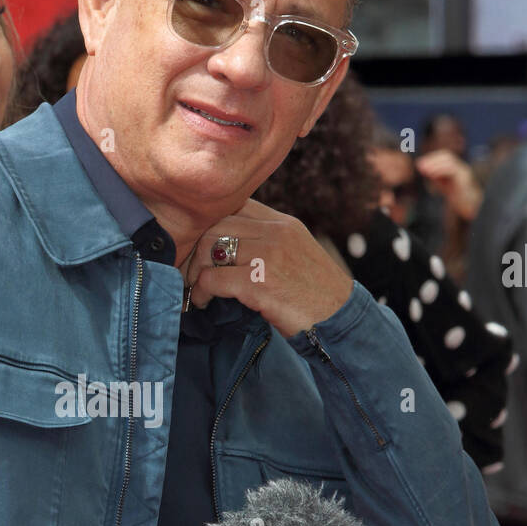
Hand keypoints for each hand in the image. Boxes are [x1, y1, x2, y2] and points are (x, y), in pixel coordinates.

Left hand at [182, 197, 352, 337]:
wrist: (340, 319)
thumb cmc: (313, 294)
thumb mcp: (294, 254)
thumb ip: (265, 242)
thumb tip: (223, 246)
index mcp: (282, 223)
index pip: (232, 206)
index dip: (206, 226)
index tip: (196, 249)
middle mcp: (275, 232)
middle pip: (214, 225)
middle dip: (192, 250)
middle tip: (186, 273)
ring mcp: (268, 255)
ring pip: (208, 248)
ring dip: (194, 272)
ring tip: (195, 289)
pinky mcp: (260, 282)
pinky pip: (213, 279)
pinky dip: (201, 291)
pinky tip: (203, 302)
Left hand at [416, 150, 481, 220]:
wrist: (472, 207)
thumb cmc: (458, 197)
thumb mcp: (443, 185)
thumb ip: (435, 177)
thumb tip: (422, 168)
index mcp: (455, 167)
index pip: (443, 156)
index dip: (431, 158)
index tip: (419, 163)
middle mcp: (460, 167)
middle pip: (446, 156)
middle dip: (432, 159)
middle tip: (419, 165)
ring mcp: (464, 172)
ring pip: (450, 162)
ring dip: (435, 164)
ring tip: (424, 170)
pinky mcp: (465, 179)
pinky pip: (453, 171)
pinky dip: (441, 171)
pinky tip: (432, 175)